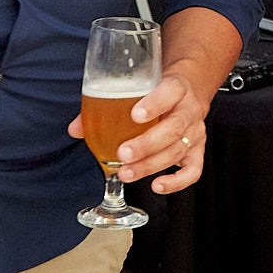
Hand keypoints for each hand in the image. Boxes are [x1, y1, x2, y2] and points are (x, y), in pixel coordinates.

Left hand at [68, 65, 211, 193]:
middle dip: (147, 143)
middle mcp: (189, 109)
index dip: (154, 104)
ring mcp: (195, 131)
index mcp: (176, 87)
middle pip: (174, 127)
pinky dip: (177, 181)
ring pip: (178, 150)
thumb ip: (107, 104)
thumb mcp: (139, 87)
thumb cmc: (157, 90)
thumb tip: (76, 129)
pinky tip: (157, 185)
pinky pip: (194, 170)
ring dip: (151, 164)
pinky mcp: (197, 149)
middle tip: (123, 153)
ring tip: (126, 172)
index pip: (170, 91)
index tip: (134, 115)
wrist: (187, 90)